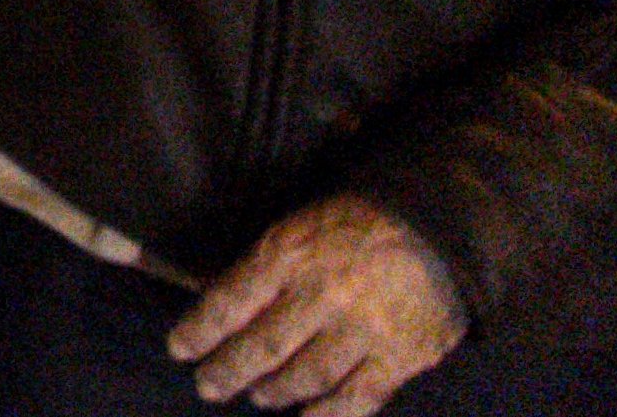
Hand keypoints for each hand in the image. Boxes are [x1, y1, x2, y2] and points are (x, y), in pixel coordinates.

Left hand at [168, 198, 463, 415]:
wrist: (438, 226)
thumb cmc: (358, 220)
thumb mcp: (299, 225)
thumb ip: (265, 264)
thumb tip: (223, 302)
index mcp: (289, 256)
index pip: (229, 302)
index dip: (199, 331)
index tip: (178, 349)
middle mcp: (321, 297)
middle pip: (263, 346)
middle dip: (229, 371)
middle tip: (208, 387)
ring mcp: (362, 331)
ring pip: (306, 376)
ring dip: (276, 392)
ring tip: (259, 397)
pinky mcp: (401, 358)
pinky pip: (358, 398)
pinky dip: (329, 415)